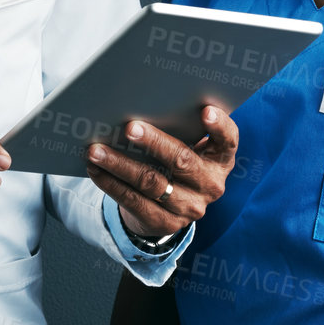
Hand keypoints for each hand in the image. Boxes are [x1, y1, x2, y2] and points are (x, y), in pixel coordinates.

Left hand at [84, 106, 237, 239]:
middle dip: (154, 142)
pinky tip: (96, 170)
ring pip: (152, 183)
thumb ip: (183, 127)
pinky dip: (111, 183)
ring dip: (120, 164)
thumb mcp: (191, 146)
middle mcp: (211, 185)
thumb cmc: (179, 160)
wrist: (171, 208)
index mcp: (221, 159)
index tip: (205, 110)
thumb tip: (143, 101)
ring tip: (96, 150)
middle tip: (129, 127)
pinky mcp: (166, 223)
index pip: (228, 141)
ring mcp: (190, 207)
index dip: (219, 126)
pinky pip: (134, 201)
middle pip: (182, 161)